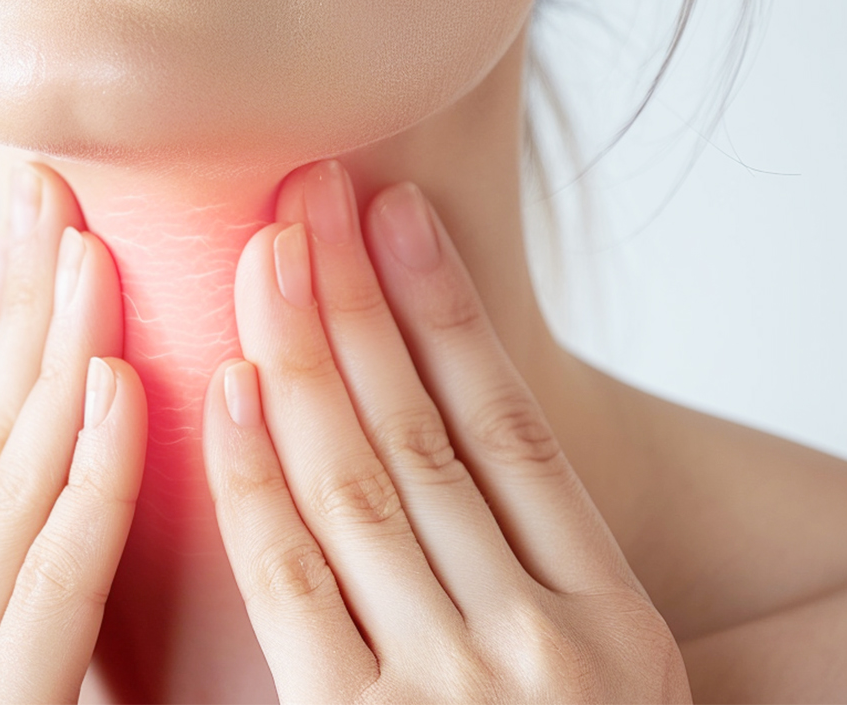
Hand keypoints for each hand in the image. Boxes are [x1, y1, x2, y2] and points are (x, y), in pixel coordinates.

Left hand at [202, 160, 688, 702]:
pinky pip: (290, 579)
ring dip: (304, 353)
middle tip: (312, 192)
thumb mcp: (615, 693)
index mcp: (615, 621)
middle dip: (360, 298)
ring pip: (358, 483)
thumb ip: (553, 598)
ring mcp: (449, 684)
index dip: (451, 310)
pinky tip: (231, 389)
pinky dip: (254, 478)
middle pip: (428, 433)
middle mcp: (539, 638)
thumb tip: (473, 472)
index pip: (516, 431)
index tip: (402, 215)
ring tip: (268, 249)